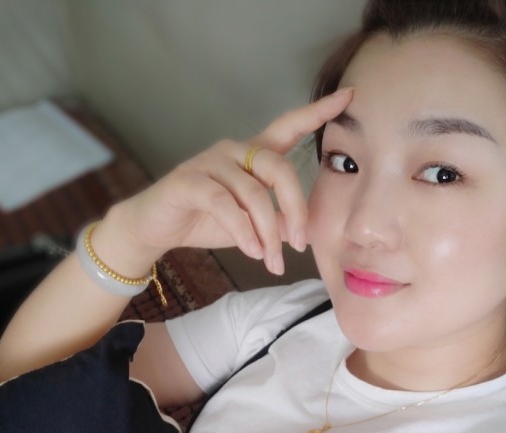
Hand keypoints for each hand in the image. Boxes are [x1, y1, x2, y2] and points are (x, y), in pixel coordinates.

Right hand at [108, 87, 352, 274]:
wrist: (157, 228)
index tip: (348, 97)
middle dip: (296, 209)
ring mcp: (210, 163)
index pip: (288, 127)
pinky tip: (252, 251)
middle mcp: (235, 151)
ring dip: (267, 233)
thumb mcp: (251, 225)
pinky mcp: (189, 181)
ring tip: (272, 261)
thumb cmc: (206, 220)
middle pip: (280, 168)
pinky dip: (243, 231)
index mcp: (253, 156)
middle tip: (299, 245)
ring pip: (253, 193)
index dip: (317, 113)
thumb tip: (305, 232)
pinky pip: (225, 204)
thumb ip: (277, 222)